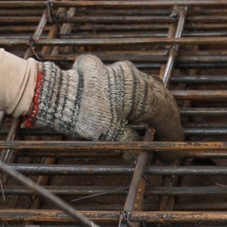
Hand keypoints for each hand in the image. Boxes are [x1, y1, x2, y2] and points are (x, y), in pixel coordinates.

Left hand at [26, 54, 184, 142]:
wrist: (54, 93)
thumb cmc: (85, 114)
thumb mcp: (112, 136)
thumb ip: (132, 145)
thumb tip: (143, 157)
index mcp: (142, 92)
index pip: (166, 114)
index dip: (173, 134)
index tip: (173, 152)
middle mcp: (134, 77)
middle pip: (159, 97)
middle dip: (165, 117)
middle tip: (168, 135)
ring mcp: (117, 70)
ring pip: (143, 87)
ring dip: (150, 105)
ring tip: (152, 122)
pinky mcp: (100, 70)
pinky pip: (124, 83)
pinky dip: (132, 97)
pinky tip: (127, 106)